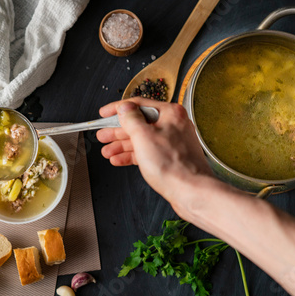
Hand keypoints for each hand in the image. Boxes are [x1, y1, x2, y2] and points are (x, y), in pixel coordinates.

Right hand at [97, 98, 212, 202]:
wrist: (191, 191)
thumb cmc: (173, 165)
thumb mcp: (143, 136)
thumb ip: (131, 119)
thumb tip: (124, 108)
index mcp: (170, 113)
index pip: (138, 104)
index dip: (117, 109)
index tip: (104, 113)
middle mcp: (173, 125)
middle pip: (139, 123)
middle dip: (118, 131)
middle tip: (103, 135)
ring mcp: (173, 142)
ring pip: (142, 139)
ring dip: (122, 145)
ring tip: (107, 151)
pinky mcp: (171, 158)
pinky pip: (147, 152)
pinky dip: (132, 155)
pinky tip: (119, 159)